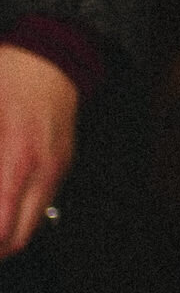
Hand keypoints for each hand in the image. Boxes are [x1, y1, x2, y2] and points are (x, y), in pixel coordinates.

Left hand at [0, 44, 77, 259]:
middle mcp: (42, 171)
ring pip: (31, 225)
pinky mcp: (61, 163)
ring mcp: (55, 169)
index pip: (3, 226)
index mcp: (18, 158)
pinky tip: (2, 202)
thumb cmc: (12, 74)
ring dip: (6, 232)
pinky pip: (40, 204)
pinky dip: (18, 214)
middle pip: (19, 237)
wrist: (53, 55)